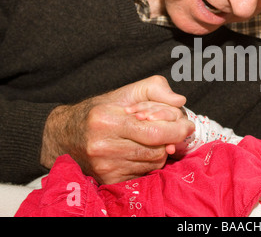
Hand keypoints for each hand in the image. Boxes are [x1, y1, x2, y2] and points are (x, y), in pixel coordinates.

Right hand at [40, 75, 193, 184]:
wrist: (64, 135)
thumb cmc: (99, 111)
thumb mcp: (125, 92)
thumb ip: (155, 88)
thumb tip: (179, 100)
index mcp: (108, 120)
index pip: (154, 132)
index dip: (177, 130)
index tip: (187, 125)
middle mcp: (104, 146)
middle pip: (157, 150)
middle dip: (171, 140)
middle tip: (173, 131)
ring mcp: (105, 166)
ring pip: (153, 163)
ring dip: (160, 151)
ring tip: (151, 139)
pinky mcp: (108, 180)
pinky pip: (144, 173)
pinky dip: (148, 162)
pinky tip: (140, 151)